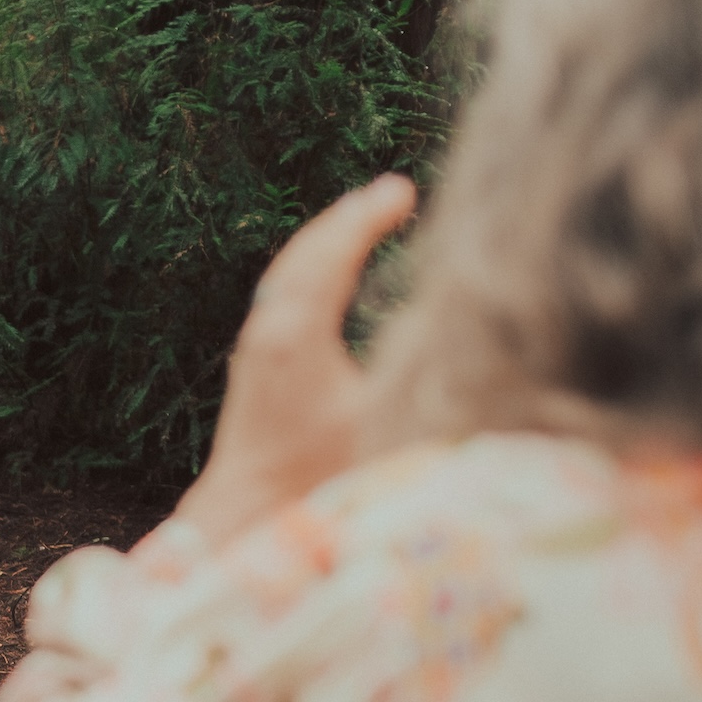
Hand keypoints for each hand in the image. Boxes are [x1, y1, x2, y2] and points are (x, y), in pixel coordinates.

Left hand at [175, 174, 416, 545]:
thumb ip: (412, 366)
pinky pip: (282, 295)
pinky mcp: (255, 363)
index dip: (367, 219)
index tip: (402, 191)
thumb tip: (455, 321)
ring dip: (327, 241)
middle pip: (305, 254)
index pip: (333, 256)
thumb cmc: (314, 475)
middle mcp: (268, 330)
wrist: (246, 511)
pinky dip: (311, 269)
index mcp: (295, 334)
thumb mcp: (377, 417)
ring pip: (289, 273)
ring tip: (364, 215)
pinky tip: (330, 272)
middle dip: (348, 218)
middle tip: (389, 191)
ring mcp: (256, 345)